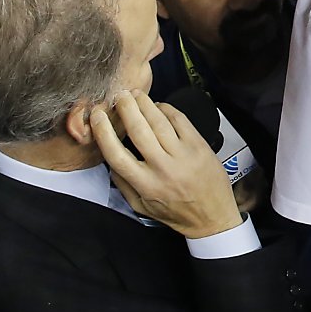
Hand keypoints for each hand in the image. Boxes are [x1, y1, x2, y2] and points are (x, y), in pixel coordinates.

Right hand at [90, 90, 242, 238]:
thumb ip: (122, 184)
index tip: (98, 117)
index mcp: (145, 184)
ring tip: (135, 94)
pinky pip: (180, 120)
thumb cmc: (176, 212)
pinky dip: (167, 109)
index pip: (117, 154)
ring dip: (144, 104)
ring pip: (159, 122)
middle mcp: (163, 168)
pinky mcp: (199, 146)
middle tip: (118, 96)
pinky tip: (158, 106)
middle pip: (138, 130)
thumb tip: (109, 159)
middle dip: (126, 108)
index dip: (103, 132)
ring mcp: (183, 155)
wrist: (212, 216)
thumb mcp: (141, 207)